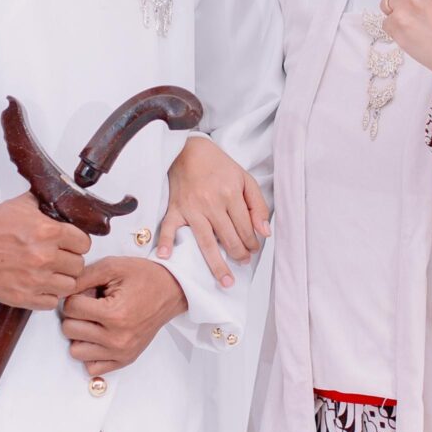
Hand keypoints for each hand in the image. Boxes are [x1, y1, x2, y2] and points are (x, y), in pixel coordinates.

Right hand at [0, 195, 90, 309]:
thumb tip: (67, 203)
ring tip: (50, 273)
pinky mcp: (24, 296)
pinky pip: (52, 302)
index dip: (77, 243)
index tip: (70, 244)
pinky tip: (40, 285)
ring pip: (69, 286)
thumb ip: (49, 204)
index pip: (84, 243)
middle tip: (58, 258)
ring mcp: (35, 279)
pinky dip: (48, 295)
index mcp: (49, 232)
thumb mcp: (24, 204)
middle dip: (70, 261)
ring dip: (61, 279)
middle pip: (78, 265)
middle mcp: (45, 256)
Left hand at [61, 256, 188, 377]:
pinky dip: (91, 352)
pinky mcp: (125, 360)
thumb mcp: (112, 267)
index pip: (70, 308)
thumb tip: (58, 292)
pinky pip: (92, 367)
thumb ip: (82, 277)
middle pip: (69, 330)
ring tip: (95, 321)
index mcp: (114, 314)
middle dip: (76, 314)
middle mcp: (117, 338)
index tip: (89, 292)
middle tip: (93, 304)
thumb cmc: (144, 277)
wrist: (172, 291)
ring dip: (80, 335)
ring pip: (76, 351)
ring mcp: (121, 352)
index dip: (74, 296)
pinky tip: (99, 336)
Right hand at [155, 133, 270, 288]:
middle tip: (244, 261)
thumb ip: (257, 206)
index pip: (246, 228)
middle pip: (229, 239)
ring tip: (227, 281)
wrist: (188, 150)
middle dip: (240, 254)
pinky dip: (166, 243)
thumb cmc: (219, 166)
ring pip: (206, 242)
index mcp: (230, 194)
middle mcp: (211, 203)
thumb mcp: (245, 179)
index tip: (254, 248)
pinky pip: (169, 229)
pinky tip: (167, 258)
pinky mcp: (175, 209)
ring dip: (217, 265)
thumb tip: (265, 232)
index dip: (253, 243)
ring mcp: (191, 208)